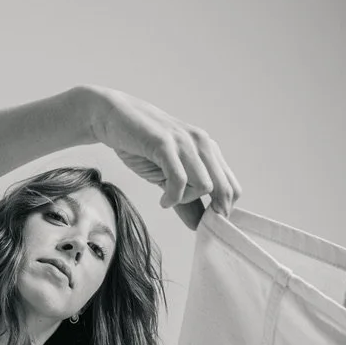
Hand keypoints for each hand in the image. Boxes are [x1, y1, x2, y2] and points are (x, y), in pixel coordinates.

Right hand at [86, 86, 241, 223]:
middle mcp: (202, 144)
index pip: (232, 187)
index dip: (223, 210)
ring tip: (168, 200)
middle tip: (192, 221)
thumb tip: (197, 226)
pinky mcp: (165, 143)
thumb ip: (185, 201)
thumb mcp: (167, 177)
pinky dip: (172, 196)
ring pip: (204, 185)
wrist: (113, 118)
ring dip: (186, 200)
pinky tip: (162, 200)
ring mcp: (184, 142)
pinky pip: (179, 179)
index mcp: (208, 150)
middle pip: (224, 189)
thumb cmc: (141, 147)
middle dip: (211, 212)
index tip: (204, 223)